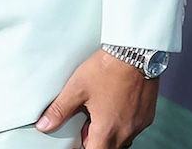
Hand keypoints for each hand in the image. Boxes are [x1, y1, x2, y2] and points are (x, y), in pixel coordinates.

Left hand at [36, 48, 157, 148]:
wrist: (135, 52)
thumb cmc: (107, 68)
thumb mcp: (77, 87)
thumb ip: (60, 109)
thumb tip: (44, 124)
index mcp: (107, 129)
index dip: (83, 147)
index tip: (77, 139)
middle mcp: (126, 132)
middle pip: (108, 147)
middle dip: (95, 139)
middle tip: (86, 120)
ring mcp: (138, 124)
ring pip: (121, 139)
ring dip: (109, 131)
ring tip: (99, 110)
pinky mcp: (147, 115)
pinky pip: (132, 127)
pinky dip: (122, 122)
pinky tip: (114, 104)